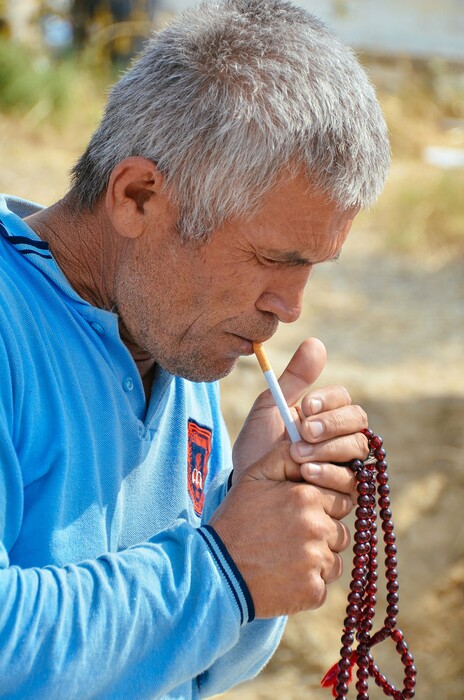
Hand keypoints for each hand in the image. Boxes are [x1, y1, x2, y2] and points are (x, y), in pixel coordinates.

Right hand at [209, 441, 356, 617]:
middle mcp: (317, 527)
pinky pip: (323, 587)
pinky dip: (308, 585)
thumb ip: (284, 456)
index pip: (340, 501)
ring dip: (317, 561)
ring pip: (334, 560)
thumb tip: (308, 449)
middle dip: (322, 535)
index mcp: (307, 496)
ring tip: (286, 558)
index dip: (322, 508)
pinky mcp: (312, 591)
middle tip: (291, 539)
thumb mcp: (254, 477)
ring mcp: (316, 561)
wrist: (216, 569)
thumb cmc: (236, 520)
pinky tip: (284, 578)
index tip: (299, 516)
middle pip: (340, 532)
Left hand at [232, 338, 368, 480]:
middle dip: (331, 426)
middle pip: (357, 423)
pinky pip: (353, 482)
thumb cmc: (259, 446)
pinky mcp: (344, 492)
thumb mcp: (270, 408)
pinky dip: (331, 476)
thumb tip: (316, 341)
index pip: (343, 399)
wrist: (248, 487)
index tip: (305, 407)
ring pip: (358, 450)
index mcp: (325, 414)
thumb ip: (293, 379)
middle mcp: (341, 438)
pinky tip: (307, 475)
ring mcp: (346, 464)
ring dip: (328, 451)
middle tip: (304, 433)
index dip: (328, 402)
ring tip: (298, 457)